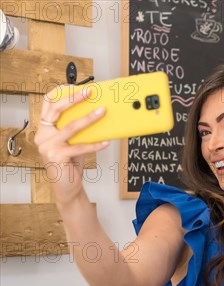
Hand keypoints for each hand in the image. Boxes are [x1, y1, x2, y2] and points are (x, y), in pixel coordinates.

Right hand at [34, 86, 108, 203]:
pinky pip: (80, 147)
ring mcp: (47, 146)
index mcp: (45, 128)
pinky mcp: (56, 157)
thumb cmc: (71, 163)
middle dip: (74, 98)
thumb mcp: (73, 142)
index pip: (47, 104)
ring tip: (102, 111)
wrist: (67, 188)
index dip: (60, 92)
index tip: (74, 85)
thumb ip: (78, 129)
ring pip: (70, 127)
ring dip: (89, 118)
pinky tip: (106, 141)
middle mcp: (43, 135)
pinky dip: (94, 144)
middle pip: (57, 110)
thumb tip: (97, 111)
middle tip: (89, 92)